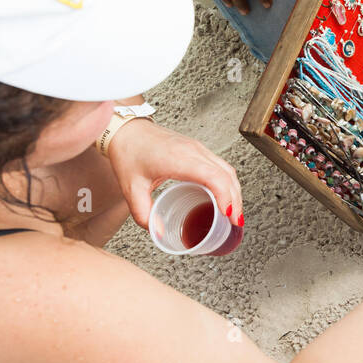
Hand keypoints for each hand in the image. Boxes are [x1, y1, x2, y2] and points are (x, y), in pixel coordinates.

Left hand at [104, 120, 243, 229]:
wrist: (126, 129)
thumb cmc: (129, 153)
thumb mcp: (131, 188)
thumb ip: (143, 214)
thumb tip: (158, 232)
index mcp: (179, 159)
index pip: (213, 177)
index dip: (225, 197)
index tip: (228, 216)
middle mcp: (194, 151)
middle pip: (226, 175)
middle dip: (235, 200)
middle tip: (235, 222)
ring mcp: (198, 148)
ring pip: (227, 170)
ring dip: (234, 192)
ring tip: (233, 213)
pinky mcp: (198, 149)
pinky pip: (221, 166)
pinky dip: (228, 183)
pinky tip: (225, 196)